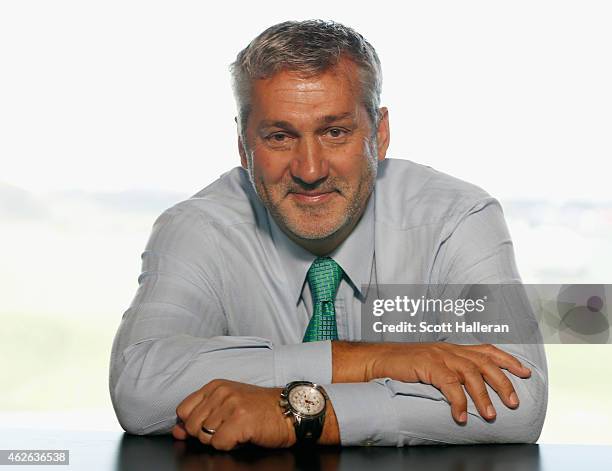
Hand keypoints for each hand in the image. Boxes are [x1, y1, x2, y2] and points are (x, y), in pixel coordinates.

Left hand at [172, 379, 295, 449]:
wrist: (289, 411)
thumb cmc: (260, 409)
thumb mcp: (227, 406)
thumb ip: (200, 416)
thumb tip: (176, 432)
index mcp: (215, 386)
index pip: (183, 410)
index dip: (193, 425)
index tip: (210, 426)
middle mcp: (221, 392)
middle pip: (192, 426)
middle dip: (207, 435)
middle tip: (228, 429)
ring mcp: (231, 405)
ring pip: (205, 437)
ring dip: (220, 440)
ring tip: (237, 431)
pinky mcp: (240, 420)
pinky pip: (219, 444)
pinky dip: (230, 445)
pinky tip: (243, 436)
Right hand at [334, 341, 530, 423]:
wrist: (378, 360)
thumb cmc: (403, 366)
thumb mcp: (432, 365)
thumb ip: (450, 372)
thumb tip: (467, 391)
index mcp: (452, 349)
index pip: (486, 350)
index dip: (508, 360)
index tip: (525, 372)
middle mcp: (449, 349)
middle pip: (485, 362)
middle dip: (503, 382)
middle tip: (513, 402)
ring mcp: (439, 356)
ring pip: (471, 373)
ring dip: (483, 396)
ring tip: (490, 415)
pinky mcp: (428, 365)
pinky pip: (449, 384)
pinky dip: (458, 402)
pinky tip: (460, 416)